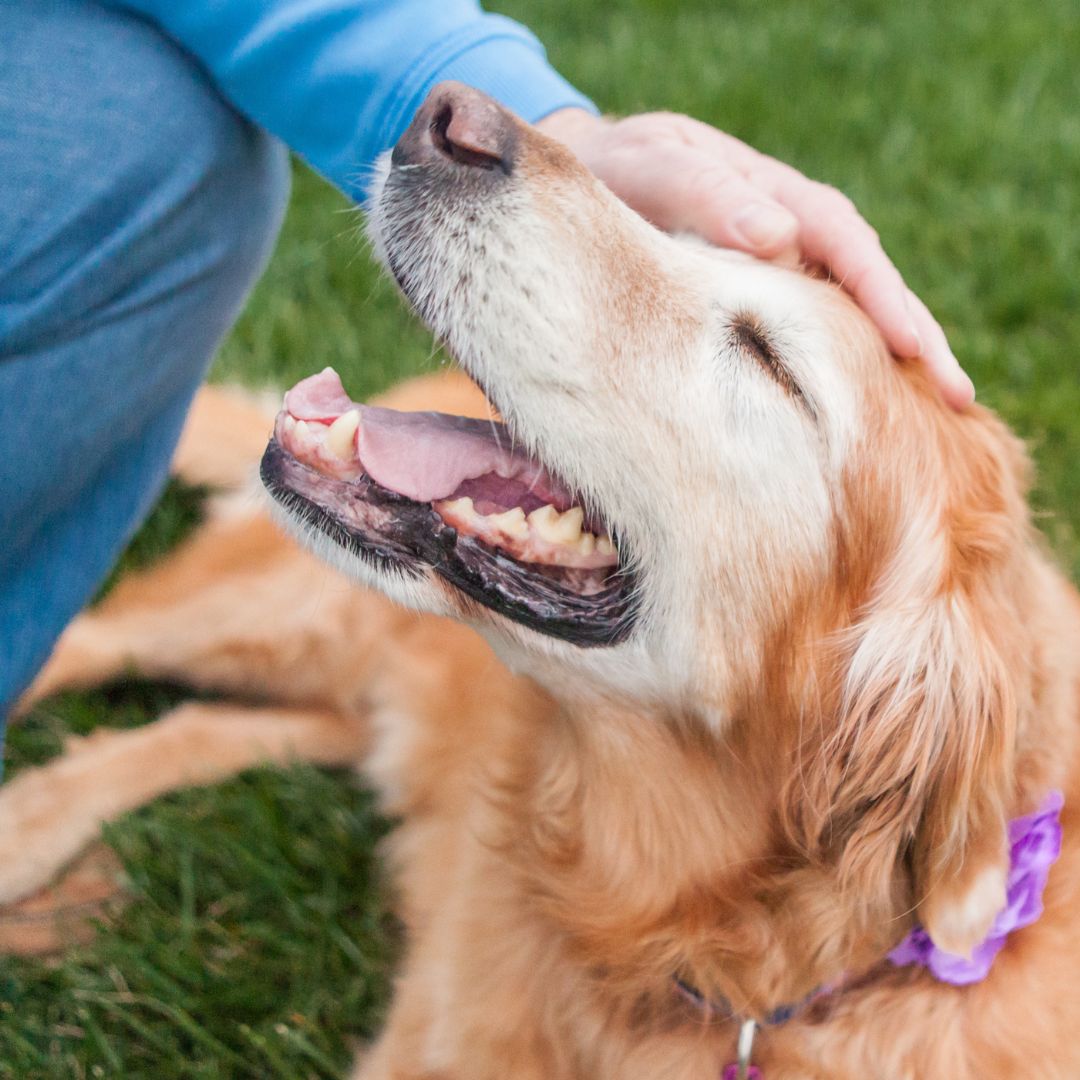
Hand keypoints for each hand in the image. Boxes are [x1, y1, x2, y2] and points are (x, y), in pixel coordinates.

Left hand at [536, 108, 972, 409]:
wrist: (593, 181)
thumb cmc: (621, 175)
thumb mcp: (655, 170)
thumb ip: (707, 195)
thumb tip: (780, 236)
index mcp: (778, 200)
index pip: (847, 248)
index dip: (882, 298)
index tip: (912, 347)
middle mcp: (793, 237)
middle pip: (866, 287)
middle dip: (913, 340)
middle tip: (958, 397)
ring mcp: (780, 274)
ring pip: (845, 317)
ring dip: (885, 365)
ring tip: (931, 419)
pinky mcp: (758, 308)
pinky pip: (808, 337)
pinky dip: (840, 370)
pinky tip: (857, 413)